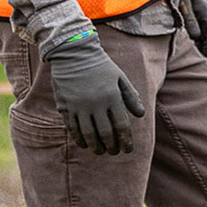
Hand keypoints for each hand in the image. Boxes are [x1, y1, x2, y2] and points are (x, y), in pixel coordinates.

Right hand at [46, 38, 144, 154]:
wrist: (73, 54)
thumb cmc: (101, 66)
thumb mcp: (120, 78)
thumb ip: (130, 96)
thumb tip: (140, 115)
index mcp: (112, 97)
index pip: (121, 126)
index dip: (126, 140)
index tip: (128, 150)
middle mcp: (96, 104)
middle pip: (105, 133)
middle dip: (112, 146)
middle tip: (115, 153)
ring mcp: (79, 106)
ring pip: (88, 133)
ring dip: (95, 146)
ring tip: (100, 151)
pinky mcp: (66, 106)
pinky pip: (72, 128)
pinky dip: (79, 139)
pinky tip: (84, 144)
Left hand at [179, 0, 206, 66]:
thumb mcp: (181, 3)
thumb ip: (189, 19)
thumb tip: (196, 37)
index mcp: (203, 9)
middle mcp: (200, 12)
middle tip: (206, 68)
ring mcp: (192, 13)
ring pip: (199, 35)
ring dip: (199, 48)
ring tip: (196, 63)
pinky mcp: (182, 14)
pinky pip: (189, 31)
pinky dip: (190, 42)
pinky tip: (185, 51)